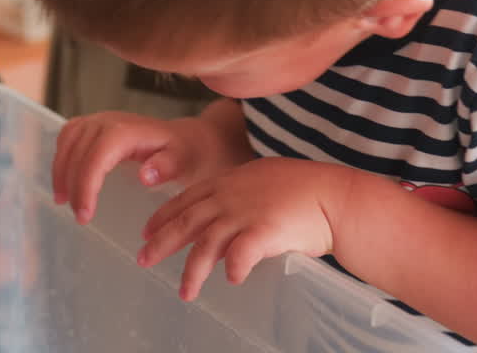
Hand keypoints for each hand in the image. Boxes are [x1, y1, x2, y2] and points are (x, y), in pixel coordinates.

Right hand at [52, 110, 233, 223]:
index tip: (85, 214)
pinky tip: (65, 181)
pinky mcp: (96, 125)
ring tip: (64, 201)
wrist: (191, 139)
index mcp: (129, 131)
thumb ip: (168, 166)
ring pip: (68, 141)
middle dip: (72, 184)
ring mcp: (101, 119)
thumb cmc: (189, 154)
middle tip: (79, 216)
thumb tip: (144, 175)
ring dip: (61, 171)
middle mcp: (110, 120)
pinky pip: (69, 136)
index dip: (85, 184)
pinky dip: (62, 157)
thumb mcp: (187, 163)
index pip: (96, 154)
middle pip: (77, 149)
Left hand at [138, 157, 352, 300]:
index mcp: (228, 182)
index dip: (163, 216)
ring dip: (192, 271)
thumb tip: (227, 221)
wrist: (334, 194)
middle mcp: (230, 196)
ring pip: (206, 244)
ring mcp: (245, 212)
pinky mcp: (264, 230)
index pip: (185, 199)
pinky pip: (240, 253)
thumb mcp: (262, 183)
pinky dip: (232, 267)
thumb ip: (240, 198)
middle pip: (185, 222)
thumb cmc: (304, 190)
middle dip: (161, 243)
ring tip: (185, 293)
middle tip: (142, 261)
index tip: (145, 231)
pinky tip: (230, 280)